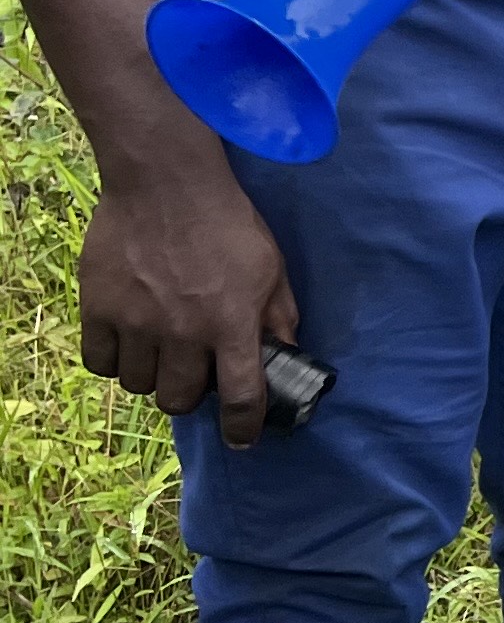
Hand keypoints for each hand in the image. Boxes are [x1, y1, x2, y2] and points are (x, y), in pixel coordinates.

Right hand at [80, 163, 299, 445]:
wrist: (166, 184)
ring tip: (162, 355)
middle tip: (195, 375)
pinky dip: (114, 360)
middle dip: (191, 396)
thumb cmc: (227, 223)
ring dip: (153, 377)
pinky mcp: (98, 308)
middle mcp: (182, 331)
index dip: (244, 427)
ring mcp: (136, 322)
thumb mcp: (271, 268)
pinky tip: (128, 343)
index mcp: (231, 324)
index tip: (242, 439)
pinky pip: (100, 362)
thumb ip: (279, 315)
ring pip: (138, 385)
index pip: (241, 396)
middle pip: (179, 399)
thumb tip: (286, 352)